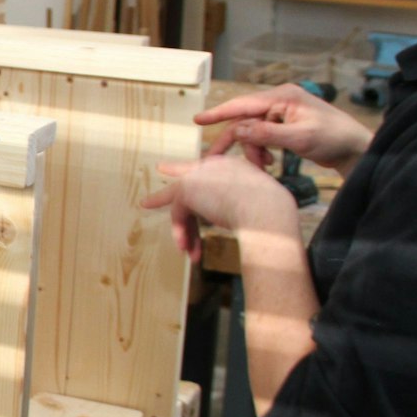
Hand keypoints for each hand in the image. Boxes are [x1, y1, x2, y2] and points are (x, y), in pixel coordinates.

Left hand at [142, 154, 298, 261]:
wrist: (267, 212)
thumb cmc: (271, 215)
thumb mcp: (255, 206)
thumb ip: (236, 208)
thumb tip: (229, 222)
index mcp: (233, 166)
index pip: (205, 170)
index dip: (186, 173)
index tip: (166, 170)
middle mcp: (215, 165)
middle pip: (186, 183)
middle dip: (164, 196)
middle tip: (146, 203)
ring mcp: (200, 174)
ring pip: (181, 203)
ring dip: (184, 231)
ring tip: (184, 251)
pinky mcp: (188, 187)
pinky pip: (179, 213)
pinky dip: (182, 232)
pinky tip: (185, 249)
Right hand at [198, 83, 372, 175]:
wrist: (357, 149)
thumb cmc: (334, 139)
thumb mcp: (300, 139)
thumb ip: (267, 134)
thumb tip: (238, 130)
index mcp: (284, 97)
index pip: (244, 104)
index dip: (219, 113)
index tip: (198, 120)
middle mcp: (280, 100)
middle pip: (245, 119)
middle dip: (236, 141)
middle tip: (216, 161)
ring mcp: (283, 112)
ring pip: (253, 130)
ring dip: (253, 150)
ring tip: (264, 167)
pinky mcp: (286, 124)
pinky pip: (263, 135)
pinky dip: (262, 150)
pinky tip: (270, 163)